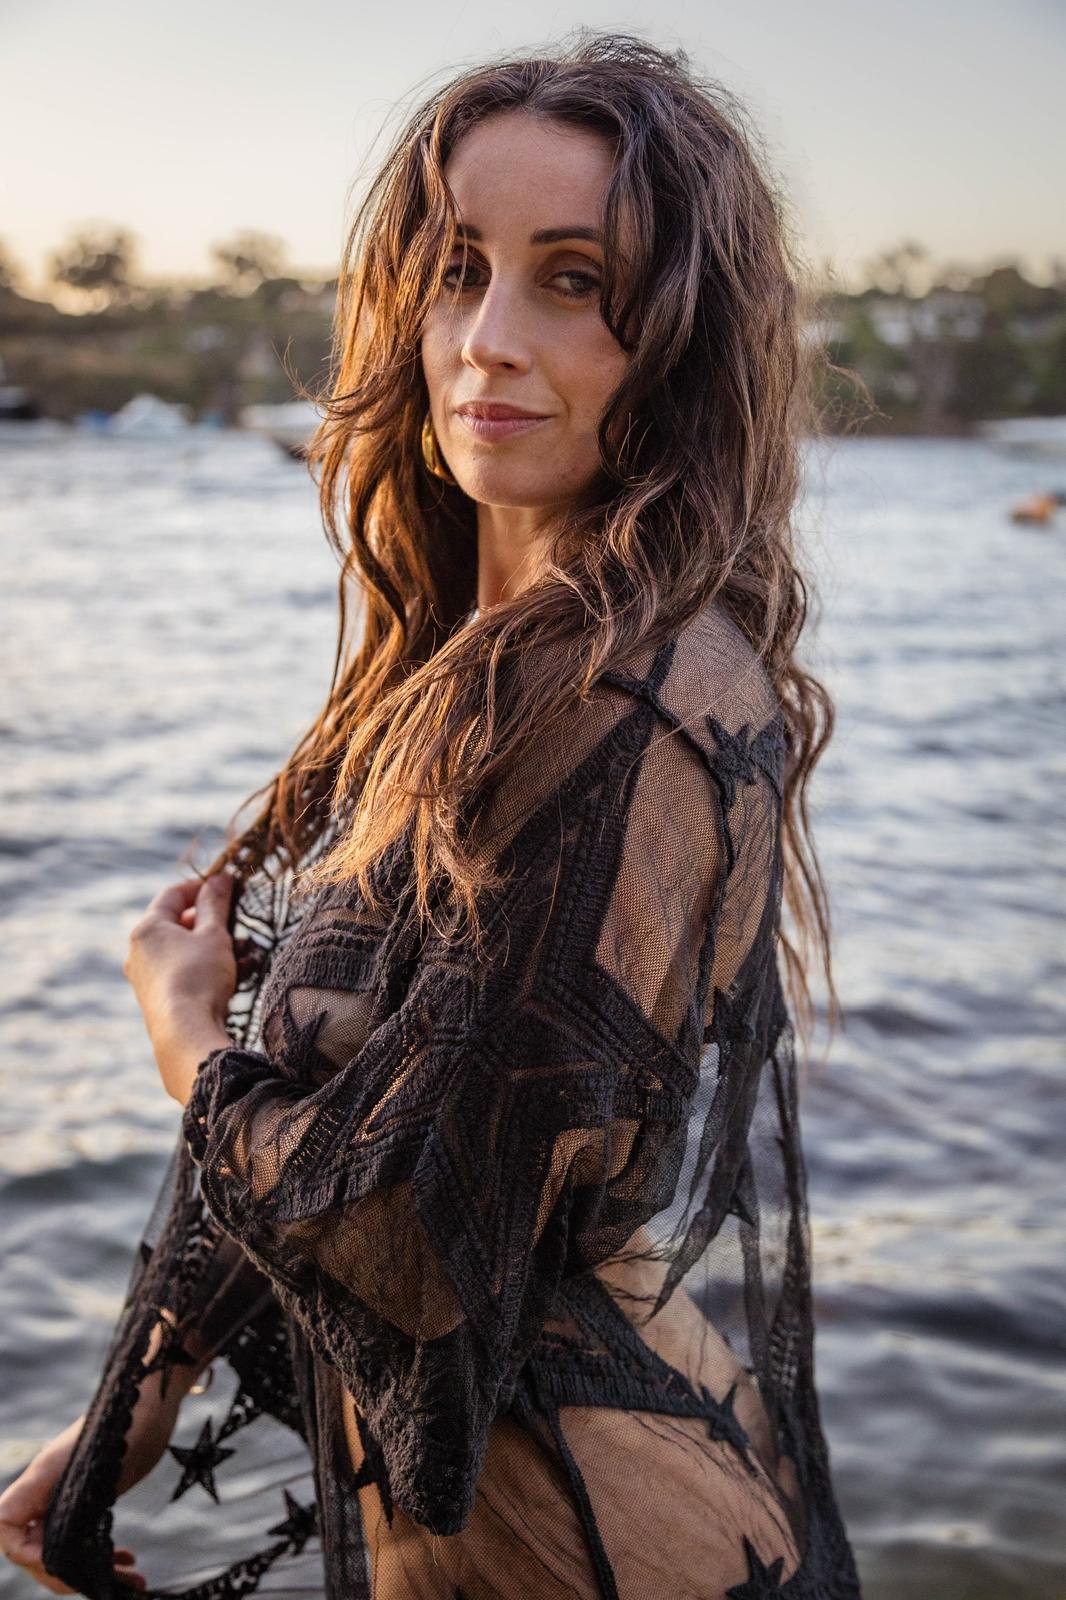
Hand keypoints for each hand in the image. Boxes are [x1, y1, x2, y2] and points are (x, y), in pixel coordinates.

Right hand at [0, 1416, 144, 1592]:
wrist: (155, 1400)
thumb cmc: (126, 1422)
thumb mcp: (94, 1463)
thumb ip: (64, 1500)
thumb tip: (45, 1553)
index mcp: (39, 1478)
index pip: (6, 1526)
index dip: (23, 1554)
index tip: (58, 1564)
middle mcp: (47, 1489)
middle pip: (35, 1549)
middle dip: (67, 1574)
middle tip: (106, 1585)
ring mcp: (68, 1496)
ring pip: (64, 1549)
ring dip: (92, 1571)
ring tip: (131, 1581)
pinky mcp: (91, 1499)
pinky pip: (85, 1540)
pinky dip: (104, 1557)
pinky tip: (130, 1563)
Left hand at [125, 873, 236, 1102]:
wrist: (185, 1034)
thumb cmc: (198, 977)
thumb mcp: (214, 934)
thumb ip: (216, 903)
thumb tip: (219, 878)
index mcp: (147, 929)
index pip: (173, 894)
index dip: (202, 886)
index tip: (228, 885)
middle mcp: (139, 951)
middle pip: (178, 923)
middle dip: (213, 921)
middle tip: (238, 921)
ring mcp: (145, 977)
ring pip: (184, 950)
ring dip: (215, 946)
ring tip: (246, 951)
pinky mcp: (157, 998)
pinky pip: (184, 972)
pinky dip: (207, 967)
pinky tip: (237, 973)